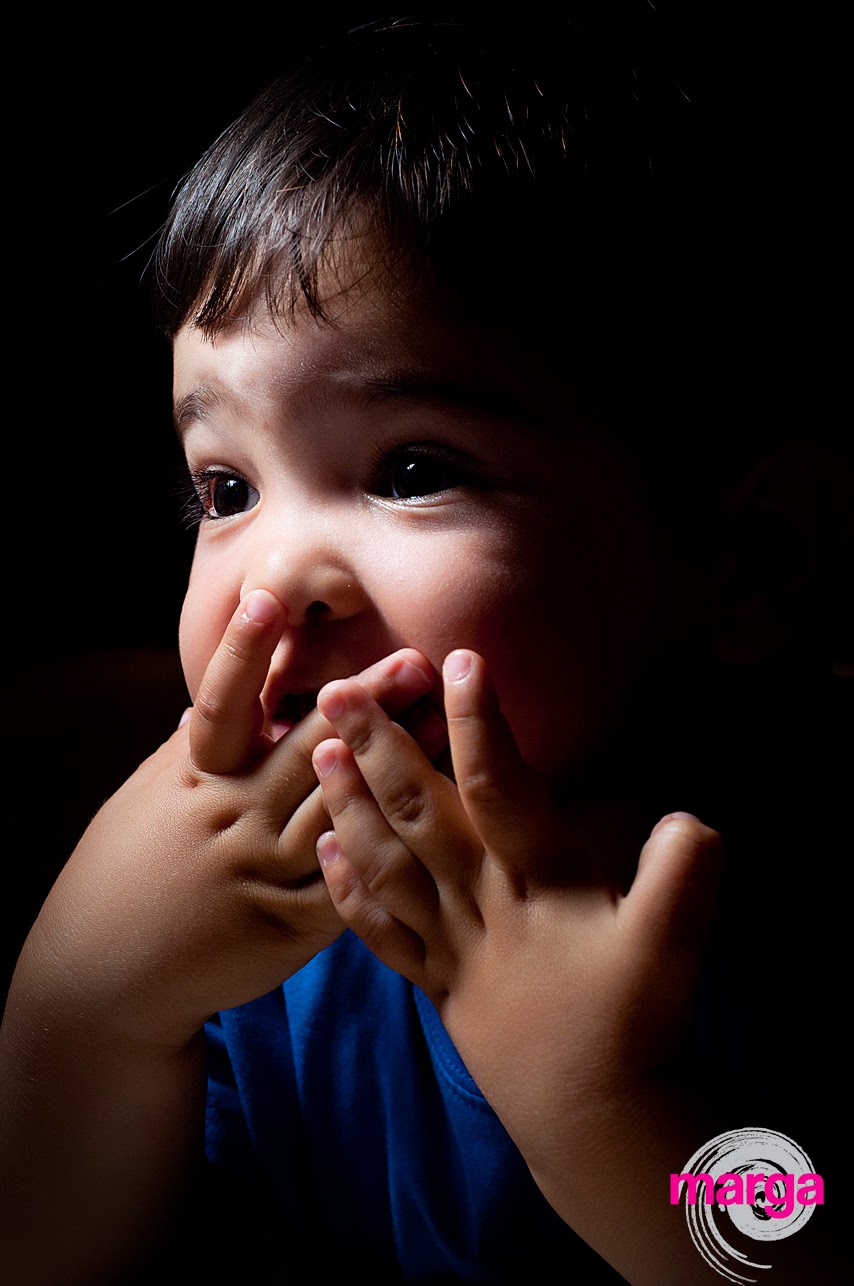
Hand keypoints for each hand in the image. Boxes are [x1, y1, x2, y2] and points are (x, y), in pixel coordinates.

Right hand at [13, 591, 439, 1047]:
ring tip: (442, 721)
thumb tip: (214, 701)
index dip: (241, 652)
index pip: (220, 705)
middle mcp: (228, 817)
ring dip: (393, 763)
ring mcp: (260, 872)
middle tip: (413, 660)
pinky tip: (430, 814)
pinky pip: (348, 880)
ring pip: (338, 806)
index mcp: (193, 778)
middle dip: (362, 702)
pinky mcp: (288, 925)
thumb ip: (194, 753)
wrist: (105, 975)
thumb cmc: (128, 872)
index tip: (268, 600)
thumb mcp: (150, 800)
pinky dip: (387, 843)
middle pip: (305, 748)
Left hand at [312, 648, 721, 1178]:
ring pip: (388, 862)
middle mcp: (481, 900)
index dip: (479, 722)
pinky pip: (381, 931)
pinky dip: (349, 891)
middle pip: (420, 812)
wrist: (591, 1118)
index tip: (457, 659)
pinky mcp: (437, 980)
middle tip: (337, 690)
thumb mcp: (674, 947)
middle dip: (379, 747)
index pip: (499, 785)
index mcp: (536, 879)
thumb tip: (693, 820)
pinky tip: (325, 854)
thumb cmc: (634, 1026)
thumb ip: (683, 878)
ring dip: (350, 805)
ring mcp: (451, 942)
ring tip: (319, 755)